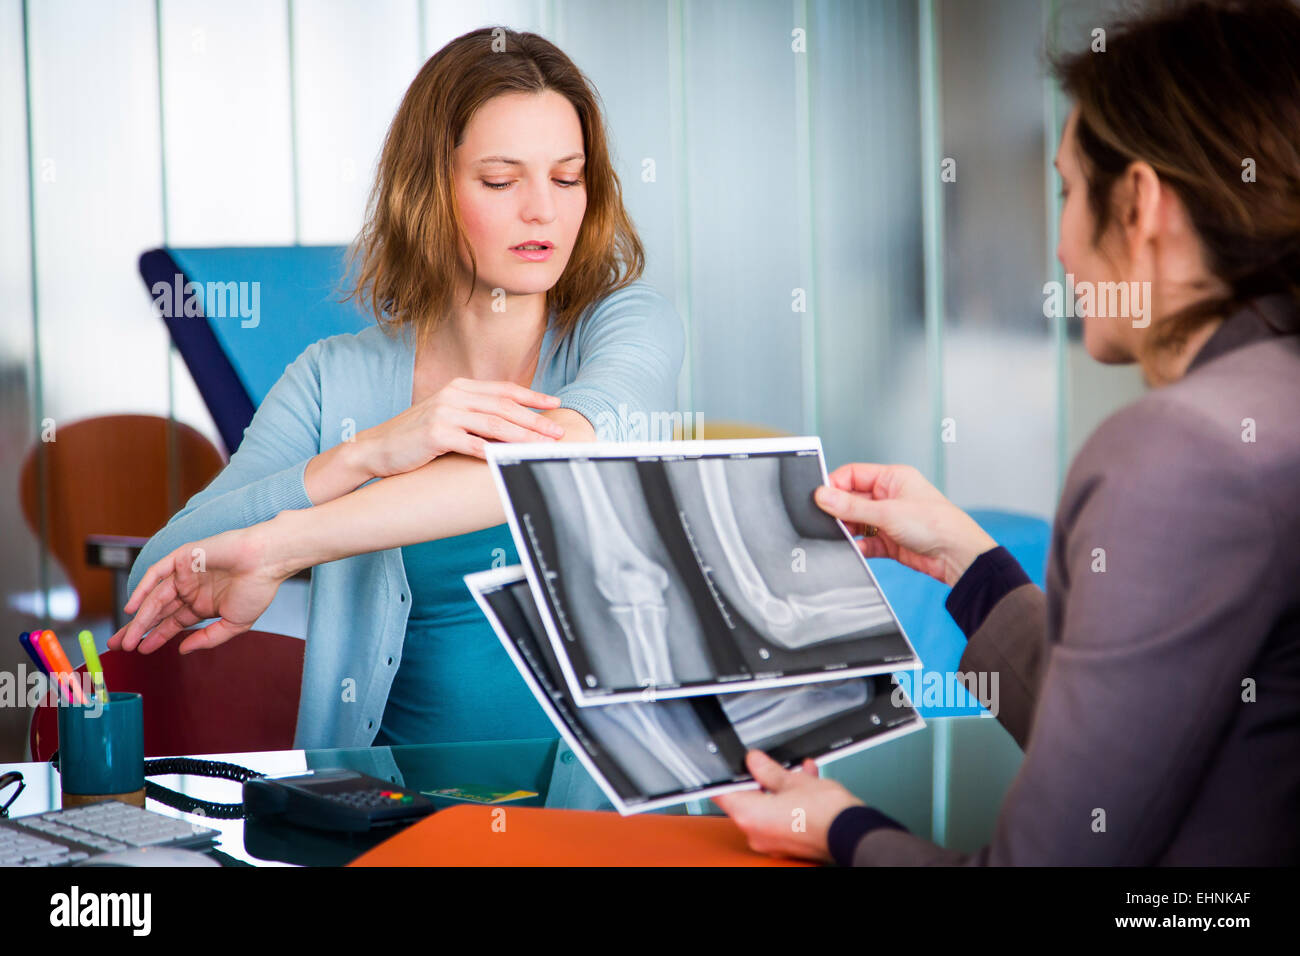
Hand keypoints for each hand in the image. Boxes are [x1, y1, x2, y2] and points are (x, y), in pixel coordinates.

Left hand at [108, 525, 289, 654]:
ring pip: (155, 597)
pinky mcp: (183, 557)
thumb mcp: (235, 624)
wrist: (267, 561)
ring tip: (127, 637)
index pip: (173, 623)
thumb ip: (208, 638)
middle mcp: (191, 589)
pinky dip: (143, 588)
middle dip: (138, 629)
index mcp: (203, 605)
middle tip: (119, 645)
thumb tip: (183, 649)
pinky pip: (157, 573)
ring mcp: (185, 573)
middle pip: (158, 612)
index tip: (140, 651)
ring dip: (140, 617)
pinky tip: (133, 607)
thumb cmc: (258, 589)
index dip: (156, 637)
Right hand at [358, 378, 564, 477]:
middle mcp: (454, 396)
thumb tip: (511, 426)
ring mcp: (444, 413)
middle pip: (504, 406)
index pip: (504, 390)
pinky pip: (472, 444)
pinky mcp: (435, 434)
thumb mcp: (447, 417)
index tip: (556, 405)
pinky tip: (511, 458)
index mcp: (459, 388)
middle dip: (535, 420)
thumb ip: (474, 415)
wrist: (376, 449)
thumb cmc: (416, 438)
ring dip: (522, 436)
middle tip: (558, 432)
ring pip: (494, 423)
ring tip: (543, 446)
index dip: (532, 397)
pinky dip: (494, 451)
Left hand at [713, 750, 864, 862]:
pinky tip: (806, 785)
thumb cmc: (824, 812)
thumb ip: (767, 770)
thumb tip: (754, 761)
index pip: (722, 794)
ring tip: (799, 773)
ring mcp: (773, 843)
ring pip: (768, 808)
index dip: (729, 777)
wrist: (852, 832)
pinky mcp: (789, 845)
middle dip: (762, 780)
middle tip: (772, 765)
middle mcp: (756, 834)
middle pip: (747, 801)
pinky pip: (782, 819)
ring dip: (781, 789)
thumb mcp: (793, 780)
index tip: (735, 767)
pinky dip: (790, 803)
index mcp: (749, 816)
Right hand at [814, 462, 996, 585]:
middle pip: (852, 499)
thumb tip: (823, 496)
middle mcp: (889, 497)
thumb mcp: (887, 512)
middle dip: (839, 511)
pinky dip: (857, 546)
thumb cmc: (936, 524)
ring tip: (838, 536)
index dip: (835, 485)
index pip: (853, 474)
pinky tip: (853, 549)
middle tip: (826, 520)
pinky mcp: (889, 541)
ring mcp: (889, 519)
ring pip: (857, 521)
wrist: (957, 556)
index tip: (819, 498)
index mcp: (892, 478)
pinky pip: (865, 541)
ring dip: (847, 530)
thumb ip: (851, 506)